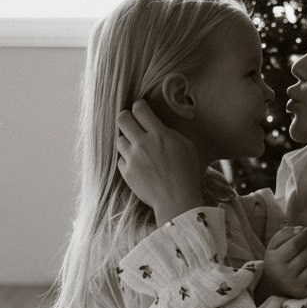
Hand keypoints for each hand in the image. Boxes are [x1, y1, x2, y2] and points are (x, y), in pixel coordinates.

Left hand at [116, 101, 201, 225]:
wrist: (177, 200)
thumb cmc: (187, 173)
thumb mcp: (186, 146)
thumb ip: (170, 132)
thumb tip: (158, 126)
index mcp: (159, 134)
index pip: (139, 109)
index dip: (139, 106)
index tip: (142, 110)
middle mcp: (142, 143)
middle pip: (122, 119)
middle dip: (126, 117)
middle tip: (133, 123)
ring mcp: (132, 158)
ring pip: (119, 139)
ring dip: (127, 140)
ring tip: (137, 147)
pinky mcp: (126, 172)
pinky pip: (121, 159)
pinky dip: (127, 159)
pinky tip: (138, 164)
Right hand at [256, 225, 306, 302]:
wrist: (272, 287)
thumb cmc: (276, 261)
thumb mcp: (274, 246)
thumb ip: (285, 233)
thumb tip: (302, 229)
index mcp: (276, 261)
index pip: (296, 244)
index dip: (305, 235)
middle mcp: (286, 275)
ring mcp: (297, 286)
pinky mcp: (306, 293)